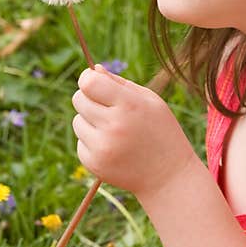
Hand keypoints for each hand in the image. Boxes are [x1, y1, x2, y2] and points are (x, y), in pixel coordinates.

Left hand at [71, 64, 196, 196]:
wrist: (168, 176)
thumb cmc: (161, 131)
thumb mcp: (150, 101)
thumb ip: (120, 83)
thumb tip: (93, 70)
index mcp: (129, 105)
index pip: (89, 83)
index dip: (87, 78)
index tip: (93, 81)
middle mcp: (113, 126)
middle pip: (79, 99)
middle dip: (88, 98)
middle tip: (107, 107)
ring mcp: (102, 147)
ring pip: (77, 121)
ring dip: (89, 121)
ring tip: (114, 130)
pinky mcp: (94, 164)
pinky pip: (80, 142)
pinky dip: (92, 141)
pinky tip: (113, 147)